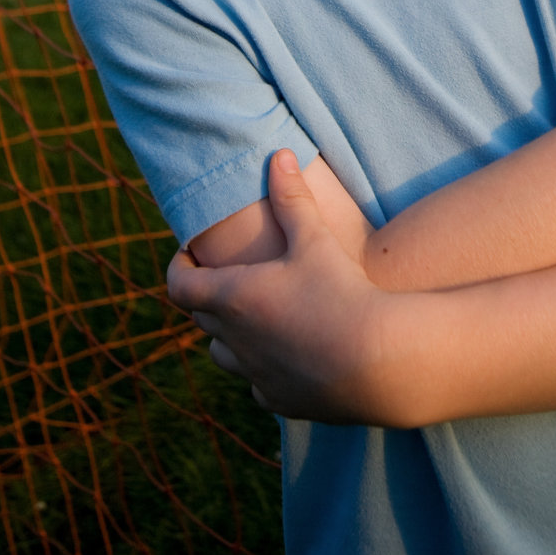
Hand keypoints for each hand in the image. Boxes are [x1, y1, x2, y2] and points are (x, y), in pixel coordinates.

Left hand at [167, 149, 400, 423]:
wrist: (378, 361)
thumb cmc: (340, 293)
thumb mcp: (314, 239)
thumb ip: (293, 197)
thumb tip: (279, 154)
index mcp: (232, 298)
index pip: (178, 285)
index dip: (178, 266)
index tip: (189, 253)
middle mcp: (234, 341)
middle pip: (201, 316)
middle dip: (207, 294)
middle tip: (225, 274)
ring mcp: (254, 375)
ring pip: (223, 355)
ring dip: (230, 335)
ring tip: (253, 316)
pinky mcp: (280, 400)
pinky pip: (256, 386)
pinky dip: (261, 369)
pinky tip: (284, 354)